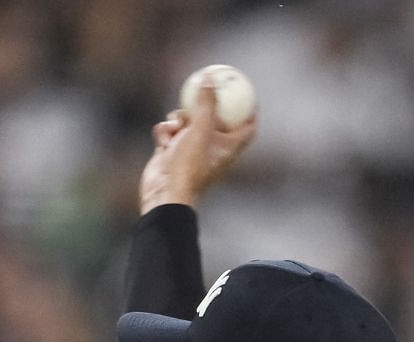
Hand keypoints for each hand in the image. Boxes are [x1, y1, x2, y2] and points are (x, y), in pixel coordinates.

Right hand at [139, 76, 256, 213]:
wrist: (163, 192)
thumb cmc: (188, 164)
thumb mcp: (200, 127)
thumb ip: (206, 102)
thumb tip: (210, 77)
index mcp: (228, 147)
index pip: (247, 127)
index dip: (250, 110)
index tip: (249, 93)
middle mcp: (212, 148)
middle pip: (215, 120)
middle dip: (208, 105)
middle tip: (207, 85)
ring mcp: (191, 150)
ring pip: (188, 122)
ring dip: (179, 118)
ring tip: (176, 122)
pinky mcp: (172, 152)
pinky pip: (170, 132)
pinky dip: (166, 131)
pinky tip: (162, 140)